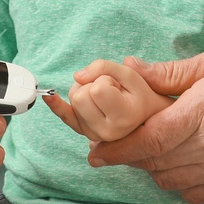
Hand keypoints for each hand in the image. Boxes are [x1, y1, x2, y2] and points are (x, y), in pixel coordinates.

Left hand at [42, 58, 171, 141]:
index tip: (122, 87)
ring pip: (72, 101)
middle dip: (93, 84)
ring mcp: (95, 136)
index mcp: (123, 118)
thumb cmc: (145, 95)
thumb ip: (104, 67)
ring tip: (109, 97)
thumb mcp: (132, 74)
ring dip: (86, 91)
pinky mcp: (87, 133)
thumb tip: (77, 75)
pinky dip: (56, 106)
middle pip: (78, 95)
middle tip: (114, 90)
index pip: (96, 89)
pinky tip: (49, 96)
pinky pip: (65, 117)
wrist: (153, 118)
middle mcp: (107, 133)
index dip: (107, 80)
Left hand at [85, 46, 203, 203]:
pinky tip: (177, 163)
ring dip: (151, 168)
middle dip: (129, 156)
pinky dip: (177, 182)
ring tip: (148, 149)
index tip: (94, 152)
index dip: (118, 149)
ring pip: (170, 180)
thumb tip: (127, 70)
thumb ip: (168, 74)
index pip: (150, 139)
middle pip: (155, 162)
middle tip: (112, 146)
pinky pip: (193, 194)